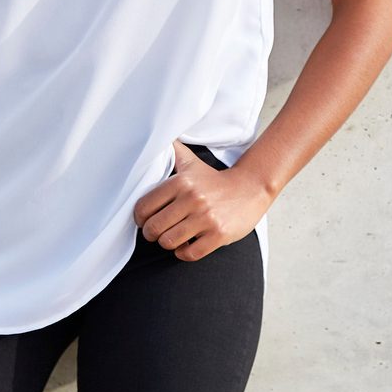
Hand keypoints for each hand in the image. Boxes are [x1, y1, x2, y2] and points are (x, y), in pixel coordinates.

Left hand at [134, 139, 272, 260]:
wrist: (251, 188)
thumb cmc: (215, 180)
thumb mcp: (192, 162)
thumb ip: (172, 151)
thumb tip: (158, 137)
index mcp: (181, 182)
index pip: (143, 207)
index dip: (140, 218)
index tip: (147, 220)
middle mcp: (192, 199)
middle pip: (154, 229)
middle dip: (152, 234)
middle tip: (159, 232)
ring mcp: (206, 218)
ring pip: (169, 242)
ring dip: (168, 244)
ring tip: (175, 237)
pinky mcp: (218, 234)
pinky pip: (189, 254)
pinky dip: (184, 252)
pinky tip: (188, 244)